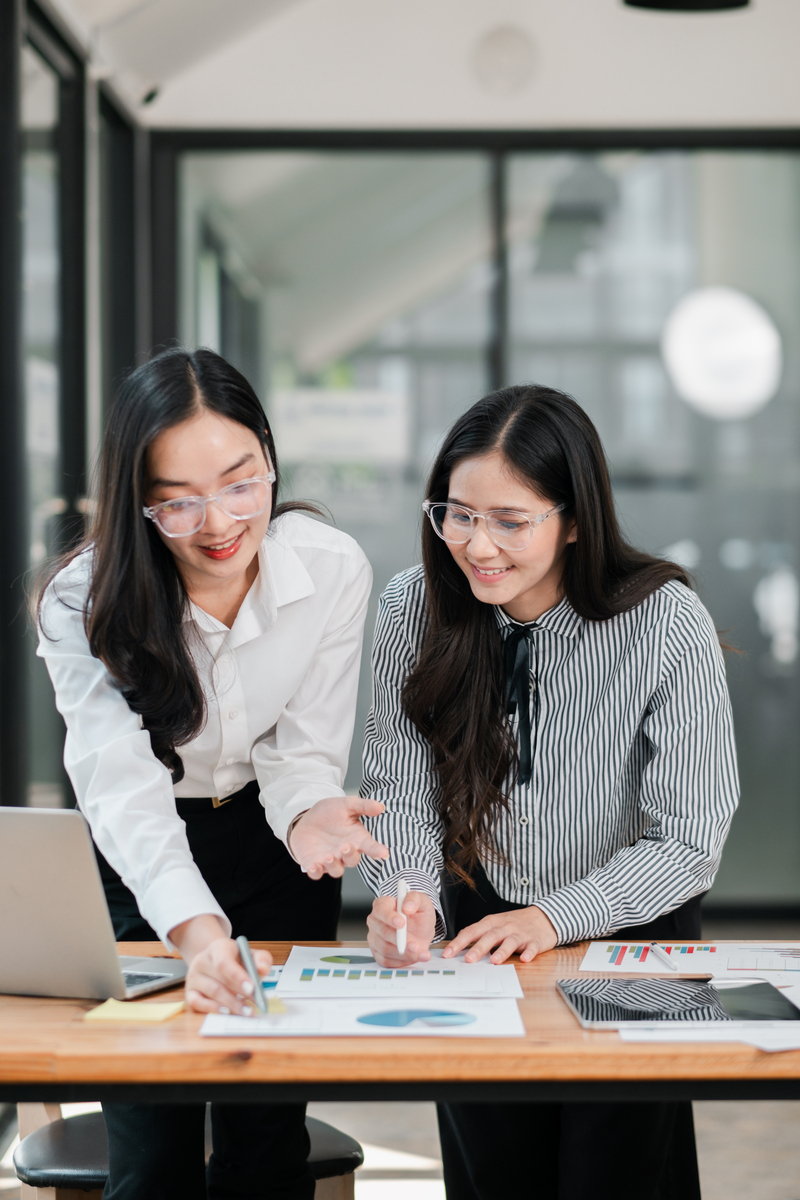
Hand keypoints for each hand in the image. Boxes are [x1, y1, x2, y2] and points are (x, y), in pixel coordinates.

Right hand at [169, 914, 272, 1013]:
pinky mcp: (189, 992)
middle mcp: (202, 961)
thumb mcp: (250, 954)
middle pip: (220, 980)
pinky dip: (212, 1009)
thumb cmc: (236, 959)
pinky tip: (226, 1012)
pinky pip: (197, 1003)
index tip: (252, 989)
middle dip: (240, 995)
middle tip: (255, 1004)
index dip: (238, 976)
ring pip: (212, 993)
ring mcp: (193, 977)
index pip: (224, 962)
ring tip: (247, 1011)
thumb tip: (263, 969)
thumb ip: (261, 959)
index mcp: (217, 947)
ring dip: (231, 1004)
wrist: (214, 961)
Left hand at [290, 796, 389, 879]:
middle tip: (346, 846)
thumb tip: (380, 807)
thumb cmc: (329, 813)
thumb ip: (363, 806)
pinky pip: (316, 873)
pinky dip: (315, 872)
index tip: (384, 853)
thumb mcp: (346, 804)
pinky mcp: (314, 864)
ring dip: (334, 866)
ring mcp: (330, 860)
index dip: (378, 851)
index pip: (370, 846)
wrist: (306, 819)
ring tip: (329, 856)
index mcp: (356, 838)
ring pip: (336, 870)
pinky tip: (313, 866)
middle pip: (352, 860)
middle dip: (350, 856)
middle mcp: (345, 852)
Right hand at [367, 891, 436, 966]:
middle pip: (382, 932)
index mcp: (383, 905)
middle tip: (415, 945)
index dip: (389, 917)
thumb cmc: (418, 916)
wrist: (421, 932)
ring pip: (385, 949)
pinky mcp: (378, 954)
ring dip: (404, 953)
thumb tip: (407, 906)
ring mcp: (375, 939)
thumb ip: (415, 899)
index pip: (380, 910)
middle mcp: (375, 922)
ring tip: (420, 952)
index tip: (402, 923)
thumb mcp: (423, 902)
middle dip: (400, 940)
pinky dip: (402, 961)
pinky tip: (415, 957)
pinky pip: (387, 961)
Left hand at [442, 905, 557, 964]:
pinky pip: (531, 947)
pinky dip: (528, 953)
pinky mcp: (535, 940)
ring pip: (510, 942)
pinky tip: (525, 959)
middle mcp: (504, 927)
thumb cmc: (514, 924)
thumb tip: (460, 953)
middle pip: (490, 936)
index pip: (472, 931)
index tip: (447, 954)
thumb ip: (480, 937)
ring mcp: (520, 933)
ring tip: (494, 961)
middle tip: (468, 960)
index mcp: (491, 923)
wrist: (543, 917)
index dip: (459, 943)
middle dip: (478, 948)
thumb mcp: (495, 926)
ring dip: (502, 951)